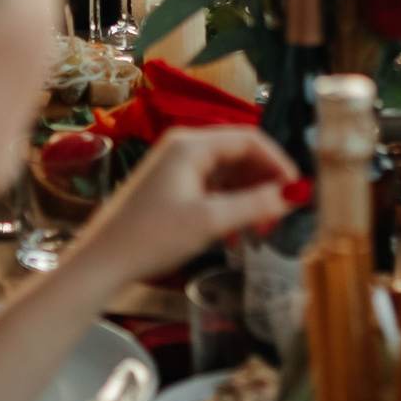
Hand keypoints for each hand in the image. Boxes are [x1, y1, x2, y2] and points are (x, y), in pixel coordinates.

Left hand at [67, 127, 299, 286]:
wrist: (102, 262)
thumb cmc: (151, 238)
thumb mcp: (210, 221)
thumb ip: (256, 204)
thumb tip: (296, 193)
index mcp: (191, 144)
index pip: (251, 139)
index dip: (279, 163)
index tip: (297, 193)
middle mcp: (183, 147)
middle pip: (240, 154)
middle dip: (265, 183)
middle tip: (280, 217)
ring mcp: (175, 167)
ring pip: (228, 172)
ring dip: (250, 197)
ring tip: (261, 229)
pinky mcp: (170, 187)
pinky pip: (213, 186)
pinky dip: (231, 205)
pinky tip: (236, 233)